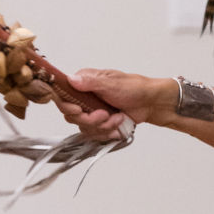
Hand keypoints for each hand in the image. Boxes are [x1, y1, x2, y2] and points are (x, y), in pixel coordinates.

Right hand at [58, 68, 174, 141]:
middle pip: (72, 116)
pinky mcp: (99, 123)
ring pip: (84, 128)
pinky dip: (108, 132)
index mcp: (83, 83)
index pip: (63, 96)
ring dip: (103, 126)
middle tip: (105, 114)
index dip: (68, 107)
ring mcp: (91, 111)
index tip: (80, 110)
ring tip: (117, 117)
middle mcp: (84, 97)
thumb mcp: (112, 83)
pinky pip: (95, 134)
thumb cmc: (134, 88)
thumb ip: (90, 83)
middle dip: (91, 120)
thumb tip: (72, 79)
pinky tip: (118, 124)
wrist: (149, 103)